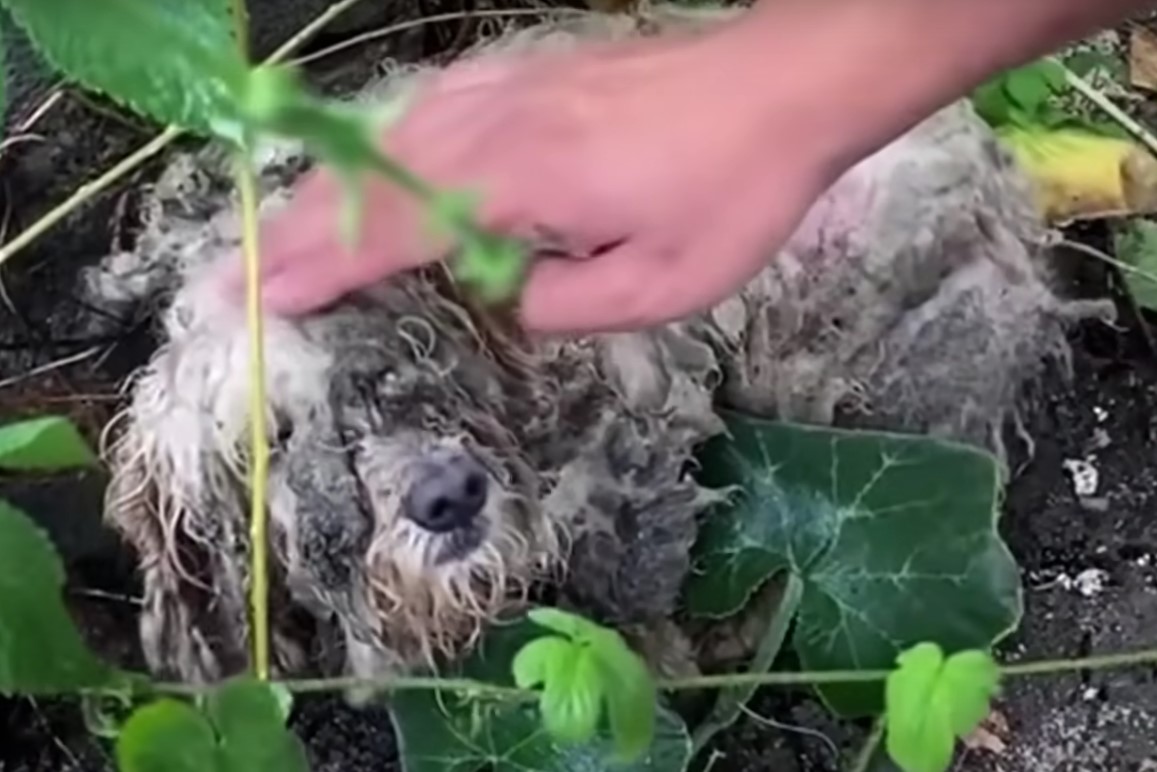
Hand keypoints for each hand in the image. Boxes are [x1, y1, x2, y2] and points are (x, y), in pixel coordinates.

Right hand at [218, 10, 850, 333]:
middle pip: (372, 181)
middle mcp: (496, 125)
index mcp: (521, 182)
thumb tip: (505, 295)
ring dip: (332, 189)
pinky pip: (431, 107)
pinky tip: (373, 159)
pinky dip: (383, 142)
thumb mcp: (660, 287)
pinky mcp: (528, 72)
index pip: (396, 232)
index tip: (264, 300)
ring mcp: (509, 87)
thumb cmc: (733, 195)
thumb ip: (563, 304)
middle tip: (235, 275)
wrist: (784, 87)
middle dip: (299, 233)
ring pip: (391, 138)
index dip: (324, 271)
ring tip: (285, 234)